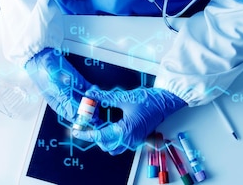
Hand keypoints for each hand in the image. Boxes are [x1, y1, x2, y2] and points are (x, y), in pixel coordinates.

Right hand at [25, 48, 92, 119]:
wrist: (43, 57)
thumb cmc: (43, 73)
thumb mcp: (55, 89)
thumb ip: (66, 101)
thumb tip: (75, 115)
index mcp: (59, 104)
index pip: (73, 116)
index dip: (82, 119)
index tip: (90, 119)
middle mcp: (67, 99)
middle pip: (82, 110)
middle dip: (90, 110)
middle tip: (95, 110)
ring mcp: (74, 91)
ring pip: (88, 101)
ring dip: (93, 101)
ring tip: (95, 99)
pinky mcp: (79, 82)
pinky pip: (89, 89)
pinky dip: (94, 90)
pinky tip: (95, 90)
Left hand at [72, 87, 186, 154]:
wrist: (165, 101)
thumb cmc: (148, 100)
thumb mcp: (122, 97)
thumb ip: (103, 97)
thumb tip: (90, 95)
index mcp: (125, 131)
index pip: (99, 136)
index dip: (86, 134)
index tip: (77, 132)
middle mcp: (129, 139)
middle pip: (105, 145)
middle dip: (95, 135)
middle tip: (89, 123)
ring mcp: (134, 140)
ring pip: (113, 146)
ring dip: (104, 137)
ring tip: (99, 123)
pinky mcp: (136, 138)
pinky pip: (120, 143)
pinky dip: (112, 136)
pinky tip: (109, 123)